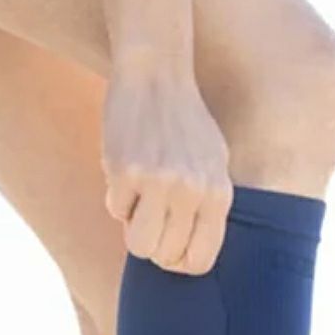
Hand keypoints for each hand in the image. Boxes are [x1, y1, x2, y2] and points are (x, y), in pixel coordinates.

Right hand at [101, 61, 232, 275]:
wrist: (156, 71)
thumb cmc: (185, 122)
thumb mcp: (214, 164)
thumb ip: (208, 207)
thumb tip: (190, 255)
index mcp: (218, 194)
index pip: (201, 261)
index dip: (180, 263)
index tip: (169, 248)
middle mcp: (192, 192)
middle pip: (165, 257)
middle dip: (153, 246)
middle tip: (148, 221)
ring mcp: (159, 182)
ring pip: (138, 245)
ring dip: (133, 229)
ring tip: (138, 201)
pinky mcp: (126, 171)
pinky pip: (115, 210)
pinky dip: (117, 197)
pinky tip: (125, 169)